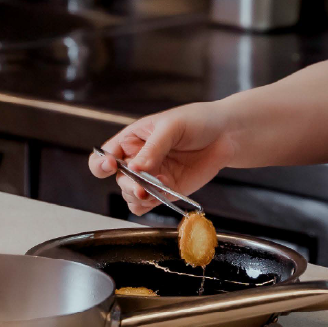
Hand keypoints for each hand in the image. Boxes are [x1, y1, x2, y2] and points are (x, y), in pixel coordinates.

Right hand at [90, 101, 238, 214]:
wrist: (225, 135)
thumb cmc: (196, 121)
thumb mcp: (172, 127)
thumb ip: (153, 148)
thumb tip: (137, 169)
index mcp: (131, 140)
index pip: (104, 156)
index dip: (102, 164)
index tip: (112, 166)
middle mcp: (137, 161)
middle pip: (119, 181)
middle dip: (129, 185)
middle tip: (143, 186)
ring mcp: (151, 178)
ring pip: (132, 197)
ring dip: (141, 197)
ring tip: (160, 187)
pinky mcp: (166, 191)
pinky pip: (149, 205)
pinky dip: (153, 203)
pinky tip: (166, 192)